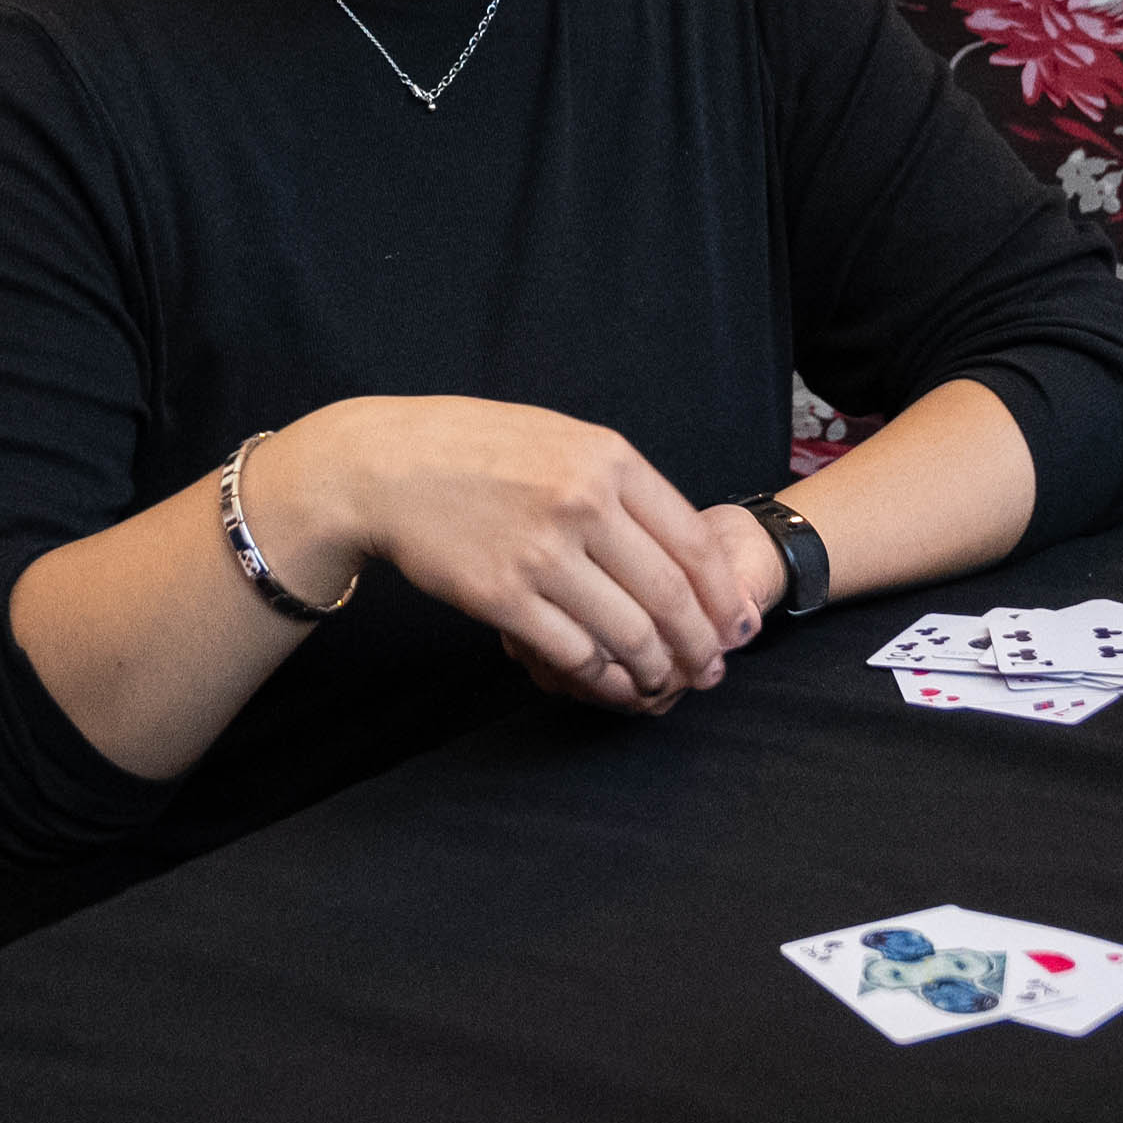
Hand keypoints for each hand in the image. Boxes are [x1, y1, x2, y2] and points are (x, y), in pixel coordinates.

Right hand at [274, 398, 749, 707]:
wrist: (387, 466)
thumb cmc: (476, 450)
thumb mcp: (561, 438)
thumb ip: (620, 483)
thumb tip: (681, 544)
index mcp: (609, 459)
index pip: (695, 541)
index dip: (722, 596)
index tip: (735, 626)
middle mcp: (583, 503)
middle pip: (671, 595)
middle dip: (701, 645)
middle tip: (711, 671)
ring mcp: (542, 552)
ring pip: (629, 632)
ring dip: (656, 669)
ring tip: (664, 683)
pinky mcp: (501, 596)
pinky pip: (573, 651)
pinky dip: (602, 677)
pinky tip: (612, 684)